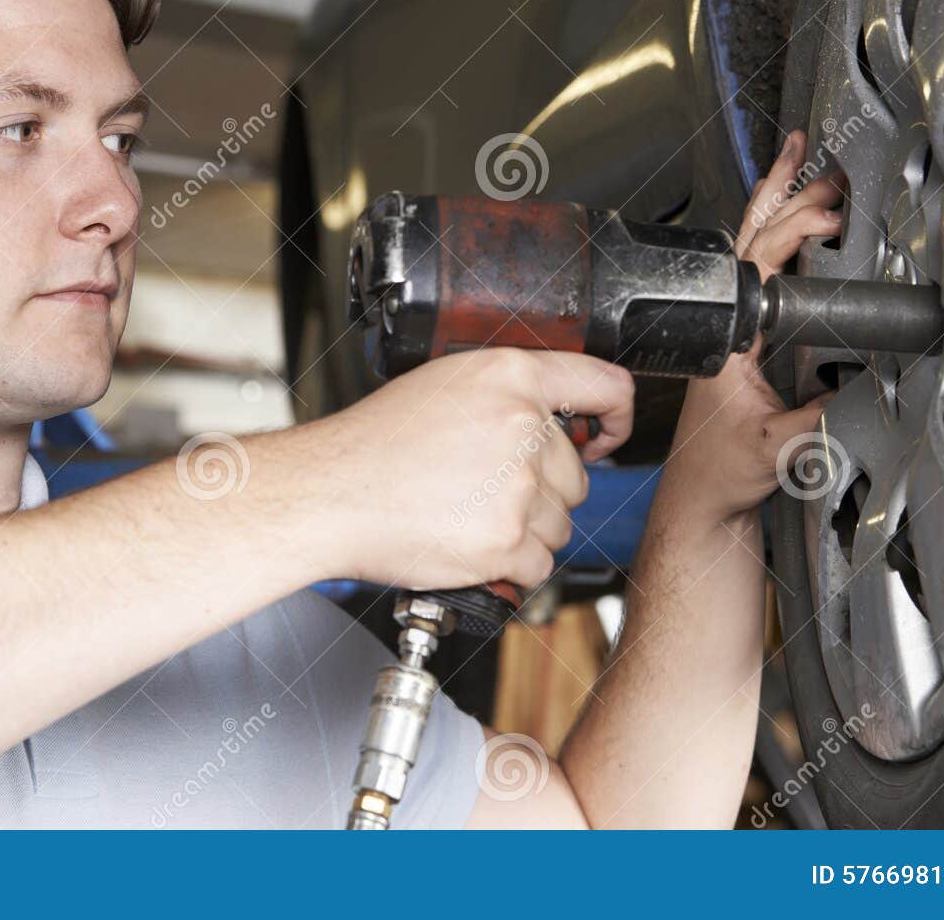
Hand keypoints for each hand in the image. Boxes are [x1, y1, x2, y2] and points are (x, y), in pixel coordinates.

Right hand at [302, 347, 634, 589]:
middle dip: (541, 491)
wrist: (330, 493)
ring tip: (467, 516)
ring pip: (560, 523)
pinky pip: (540, 564)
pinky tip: (468, 544)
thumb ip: (507, 398)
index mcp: (509, 377)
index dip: (614, 416)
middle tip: (484, 491)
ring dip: (524, 531)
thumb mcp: (444, 387)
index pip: (604, 385)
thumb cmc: (373, 446)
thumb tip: (555, 426)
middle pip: (576, 474)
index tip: (605, 435)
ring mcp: (517, 485)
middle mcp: (521, 426)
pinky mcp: (506, 539)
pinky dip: (510, 566)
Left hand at [658, 129, 843, 524]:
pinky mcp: (741, 340)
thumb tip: (852, 392)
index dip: (795, 232)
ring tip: (796, 165)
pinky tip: (792, 223)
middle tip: (811, 156)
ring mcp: (729, 330)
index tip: (830, 214)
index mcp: (726, 339)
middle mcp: (723, 326)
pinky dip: (777, 239)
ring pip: (750, 251)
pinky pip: (757, 273)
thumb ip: (815, 422)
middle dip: (784, 195)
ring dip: (776, 207)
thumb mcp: (778, 448)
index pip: (758, 265)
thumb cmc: (722, 472)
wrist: (702, 495)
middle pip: (751, 242)